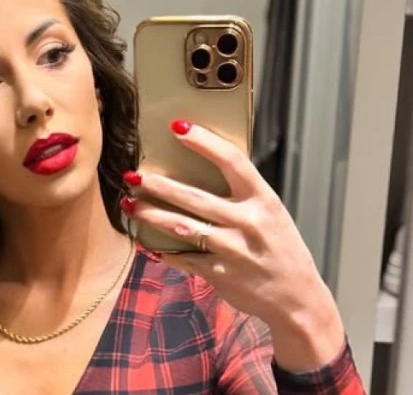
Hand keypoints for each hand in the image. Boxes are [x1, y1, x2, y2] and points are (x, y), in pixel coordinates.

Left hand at [119, 119, 345, 370]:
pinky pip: (182, 257)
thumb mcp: (271, 214)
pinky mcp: (219, 273)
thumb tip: (203, 165)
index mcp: (263, 200)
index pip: (233, 162)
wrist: (297, 298)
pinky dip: (160, 249)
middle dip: (159, 185)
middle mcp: (248, 223)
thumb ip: (242, 194)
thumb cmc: (280, 247)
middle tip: (132, 174)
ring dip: (151, 215)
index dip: (204, 142)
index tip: (178, 127)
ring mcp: (232, 250)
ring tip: (128, 204)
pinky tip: (142, 240)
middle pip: (195, 198)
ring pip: (182, 227)